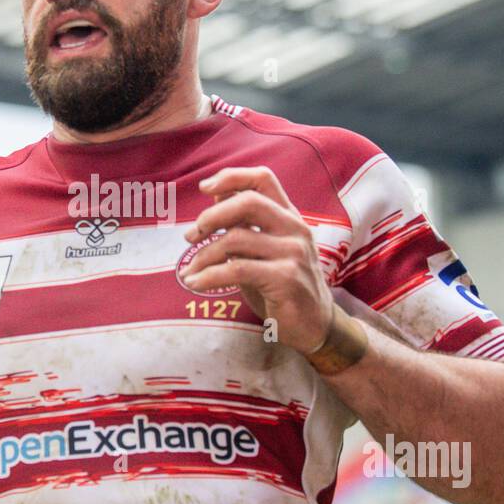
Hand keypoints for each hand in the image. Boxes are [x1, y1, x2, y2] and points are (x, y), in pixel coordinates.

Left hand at [178, 166, 338, 353]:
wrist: (314, 327)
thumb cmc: (282, 288)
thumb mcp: (263, 251)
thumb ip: (245, 225)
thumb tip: (216, 196)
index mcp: (289, 217)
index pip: (262, 179)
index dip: (231, 177)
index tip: (204, 187)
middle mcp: (295, 229)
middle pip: (248, 202)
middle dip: (211, 216)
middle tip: (191, 237)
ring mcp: (294, 252)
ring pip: (236, 238)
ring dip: (203, 256)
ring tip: (189, 272)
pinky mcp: (286, 278)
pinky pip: (237, 269)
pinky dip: (208, 276)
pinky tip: (195, 284)